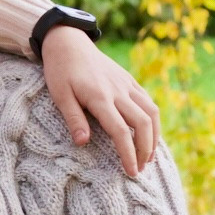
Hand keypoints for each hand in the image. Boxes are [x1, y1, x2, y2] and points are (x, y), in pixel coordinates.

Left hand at [39, 27, 159, 175]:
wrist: (68, 43)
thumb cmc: (60, 71)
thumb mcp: (59, 95)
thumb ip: (73, 118)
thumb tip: (83, 143)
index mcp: (100, 97)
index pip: (121, 131)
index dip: (128, 154)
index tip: (131, 172)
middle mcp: (119, 91)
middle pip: (143, 124)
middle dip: (145, 150)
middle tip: (140, 169)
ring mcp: (127, 85)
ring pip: (151, 112)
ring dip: (154, 137)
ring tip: (148, 156)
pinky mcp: (129, 80)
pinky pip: (148, 101)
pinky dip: (152, 120)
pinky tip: (148, 133)